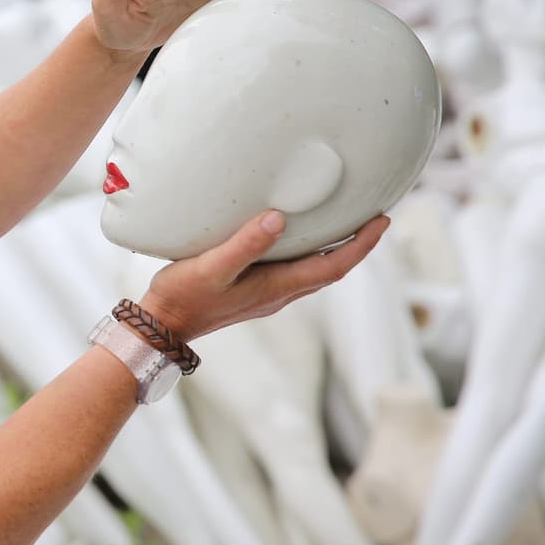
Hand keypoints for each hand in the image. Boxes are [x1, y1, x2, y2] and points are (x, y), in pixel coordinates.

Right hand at [139, 210, 389, 340]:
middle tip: (372, 216)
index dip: (362, 244)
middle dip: (355, 245)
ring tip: (342, 223)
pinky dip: (306, 253)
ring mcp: (266, 295)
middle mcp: (278, 294)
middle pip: (330, 269)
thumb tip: (278, 219)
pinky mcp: (252, 292)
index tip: (382, 220)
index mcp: (277, 287)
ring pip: (313, 272)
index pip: (334, 265)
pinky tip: (294, 238)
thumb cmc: (183, 298)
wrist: (162, 327)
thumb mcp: (212, 268)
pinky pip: (293, 272)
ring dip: (333, 250)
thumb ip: (245, 245)